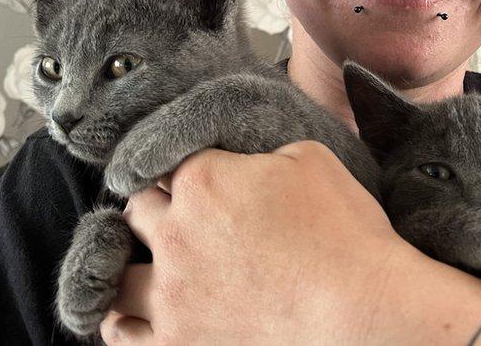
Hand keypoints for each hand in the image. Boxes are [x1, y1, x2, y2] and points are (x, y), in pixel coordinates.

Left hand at [100, 141, 409, 343]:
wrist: (363, 313)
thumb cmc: (347, 236)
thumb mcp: (312, 160)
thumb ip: (261, 152)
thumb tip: (246, 161)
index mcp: (204, 180)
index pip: (168, 159)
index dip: (184, 166)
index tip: (195, 175)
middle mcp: (176, 234)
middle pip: (138, 209)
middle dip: (156, 207)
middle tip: (180, 217)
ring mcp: (172, 295)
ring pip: (117, 271)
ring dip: (127, 261)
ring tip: (144, 265)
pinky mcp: (177, 343)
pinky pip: (122, 333)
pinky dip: (122, 320)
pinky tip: (130, 314)